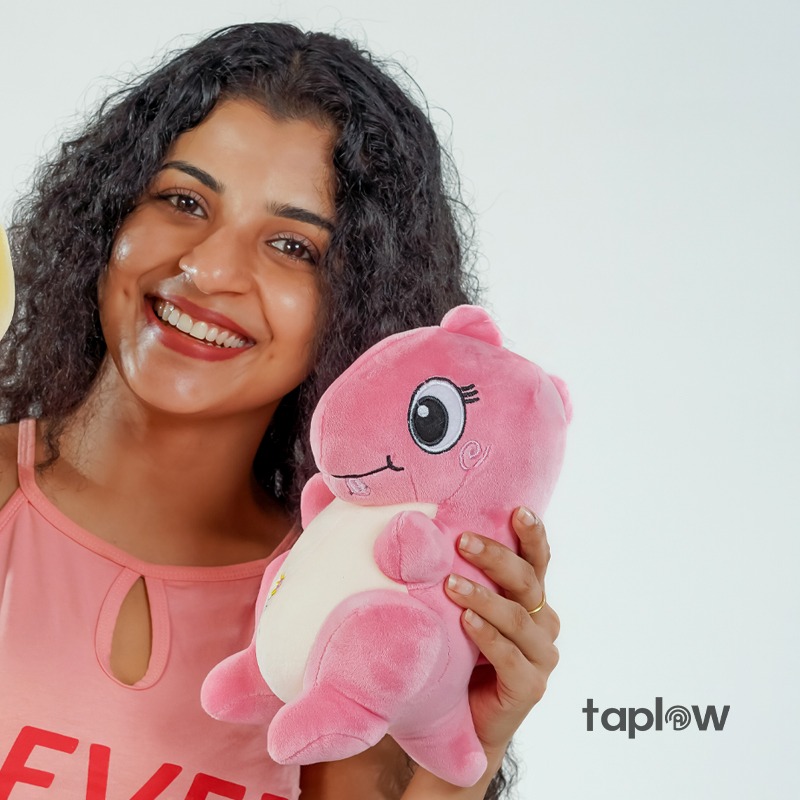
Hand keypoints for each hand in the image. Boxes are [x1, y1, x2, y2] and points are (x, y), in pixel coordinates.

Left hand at [444, 506, 559, 762]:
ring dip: (484, 598)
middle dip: (495, 558)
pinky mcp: (531, 687)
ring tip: (451, 584)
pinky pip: (511, 657)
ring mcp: (541, 656)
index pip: (537, 560)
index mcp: (531, 599)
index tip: (517, 510)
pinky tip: (466, 623)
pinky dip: (488, 636)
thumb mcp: (463, 610)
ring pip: (519, 618)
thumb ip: (460, 578)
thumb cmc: (461, 654)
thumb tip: (420, 532)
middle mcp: (543, 623)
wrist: (464, 719)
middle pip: (528, 582)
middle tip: (462, 540)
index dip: (532, 535)